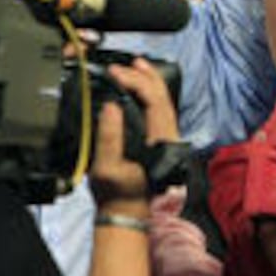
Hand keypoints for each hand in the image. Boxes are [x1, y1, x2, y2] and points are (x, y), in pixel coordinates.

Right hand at [90, 58, 178, 205]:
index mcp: (160, 141)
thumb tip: (111, 106)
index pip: (155, 101)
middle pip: (163, 97)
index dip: (136, 82)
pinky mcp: (160, 140)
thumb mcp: (106, 168)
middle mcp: (169, 137)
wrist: (126, 212)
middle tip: (126, 64)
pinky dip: (150, 94)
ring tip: (136, 65)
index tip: (115, 73)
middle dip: (145, 76)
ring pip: (163, 102)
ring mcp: (167, 138)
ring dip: (150, 82)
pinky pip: (159, 110)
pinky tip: (140, 87)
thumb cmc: (116, 194)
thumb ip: (109, 137)